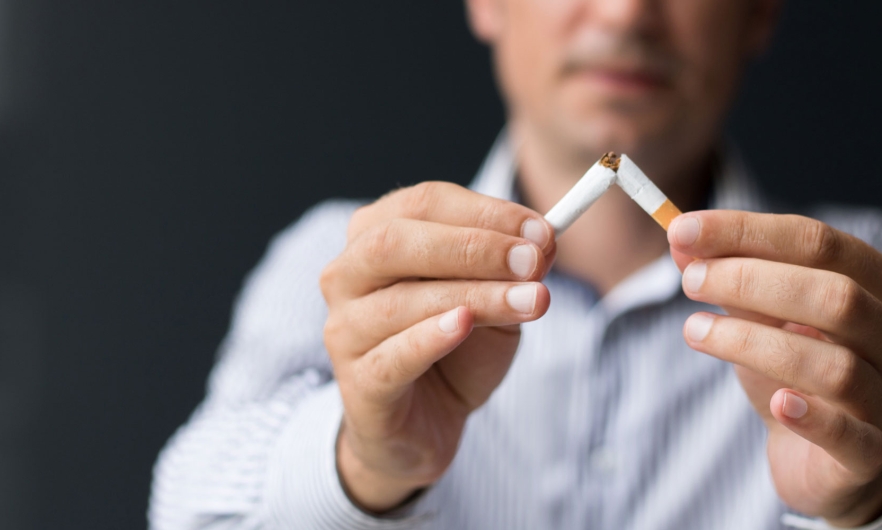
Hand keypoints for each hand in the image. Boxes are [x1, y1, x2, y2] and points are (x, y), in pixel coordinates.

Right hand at [319, 182, 554, 512]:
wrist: (425, 423)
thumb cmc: (454, 350)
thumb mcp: (493, 301)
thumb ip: (511, 270)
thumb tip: (543, 241)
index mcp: (375, 236)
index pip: (424, 203)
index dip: (485, 212)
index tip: (541, 232)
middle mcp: (347, 276)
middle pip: (396, 241)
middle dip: (472, 246)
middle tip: (532, 261)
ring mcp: (345, 330)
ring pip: (402, 301)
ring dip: (475, 295)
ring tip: (530, 301)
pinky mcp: (358, 384)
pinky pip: (392, 356)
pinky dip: (431, 336)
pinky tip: (465, 324)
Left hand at [668, 211, 881, 526]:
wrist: (819, 459)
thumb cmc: (791, 374)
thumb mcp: (759, 318)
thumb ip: (729, 279)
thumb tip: (681, 238)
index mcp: (870, 288)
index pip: (818, 243)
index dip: (746, 232)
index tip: (681, 229)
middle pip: (835, 297)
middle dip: (751, 281)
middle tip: (690, 281)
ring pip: (835, 366)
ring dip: (753, 343)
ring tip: (695, 330)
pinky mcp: (870, 456)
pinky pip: (851, 437)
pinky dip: (813, 418)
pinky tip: (777, 403)